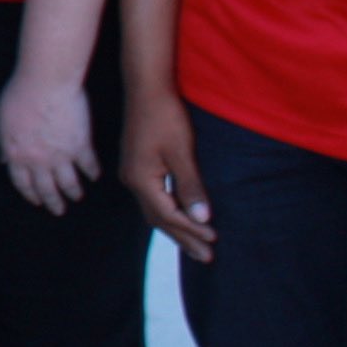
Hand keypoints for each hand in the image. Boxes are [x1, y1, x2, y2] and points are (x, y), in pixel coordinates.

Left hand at [0, 71, 98, 215]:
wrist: (44, 82)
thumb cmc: (19, 95)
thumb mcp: (3, 121)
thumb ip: (6, 144)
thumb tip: (5, 160)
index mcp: (17, 154)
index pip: (22, 182)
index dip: (30, 194)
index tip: (36, 200)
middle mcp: (39, 160)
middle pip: (46, 188)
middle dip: (52, 202)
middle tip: (58, 210)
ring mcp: (61, 154)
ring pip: (69, 183)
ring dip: (73, 192)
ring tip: (77, 196)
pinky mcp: (81, 145)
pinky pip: (88, 165)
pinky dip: (92, 172)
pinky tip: (94, 176)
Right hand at [120, 86, 214, 261]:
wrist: (146, 89)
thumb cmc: (165, 117)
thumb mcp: (182, 152)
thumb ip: (191, 186)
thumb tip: (202, 218)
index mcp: (141, 180)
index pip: (169, 215)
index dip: (192, 229)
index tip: (215, 240)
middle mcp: (132, 181)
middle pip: (159, 219)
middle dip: (184, 238)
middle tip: (206, 258)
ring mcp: (132, 174)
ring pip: (154, 211)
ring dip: (176, 229)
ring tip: (195, 245)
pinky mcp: (137, 167)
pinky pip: (153, 200)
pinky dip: (168, 214)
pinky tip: (179, 217)